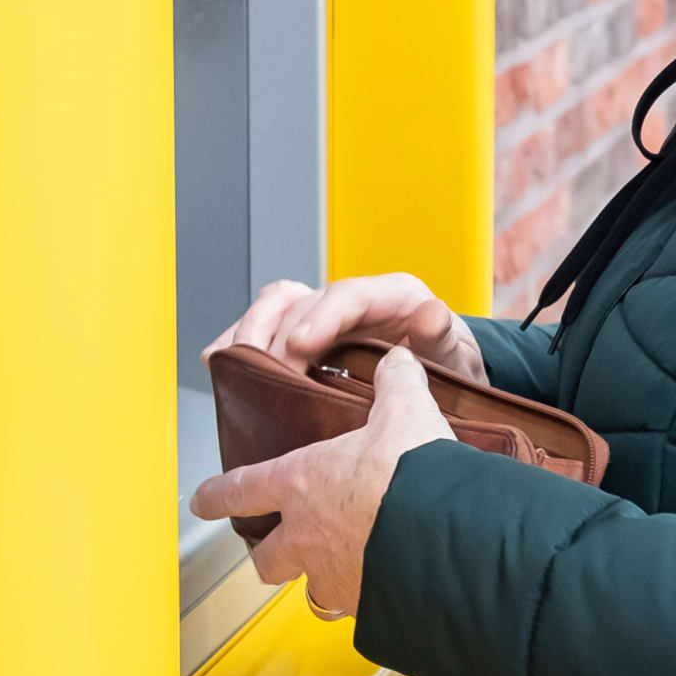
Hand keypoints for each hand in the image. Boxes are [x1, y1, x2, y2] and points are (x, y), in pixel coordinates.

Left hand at [188, 347, 454, 618]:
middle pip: (266, 558)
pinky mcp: (364, 606)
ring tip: (345, 570)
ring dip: (322, 580)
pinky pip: (355, 606)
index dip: (217, 495)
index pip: (242, 489)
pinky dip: (366, 596)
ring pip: (311, 589)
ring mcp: (333, 577)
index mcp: (302, 484)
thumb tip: (397, 360)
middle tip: (276, 550)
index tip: (202, 500)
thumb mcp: (405, 411)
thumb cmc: (411, 473)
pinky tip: (387, 584)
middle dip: (268, 555)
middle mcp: (307, 537)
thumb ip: (395, 383)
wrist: (445, 533)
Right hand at [204, 272, 484, 382]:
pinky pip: (264, 330)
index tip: (299, 347)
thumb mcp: (456, 355)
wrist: (448, 380)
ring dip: (249, 334)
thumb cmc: (450, 366)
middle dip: (277, 335)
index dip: (319, 317)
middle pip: (301, 299)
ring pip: (274, 307)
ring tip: (233, 367)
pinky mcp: (305, 336)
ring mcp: (324, 315)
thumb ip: (441, 335)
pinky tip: (218, 363)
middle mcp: (352, 298)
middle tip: (268, 376)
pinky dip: (237, 343)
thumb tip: (431, 314)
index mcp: (392, 295)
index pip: (348, 295)